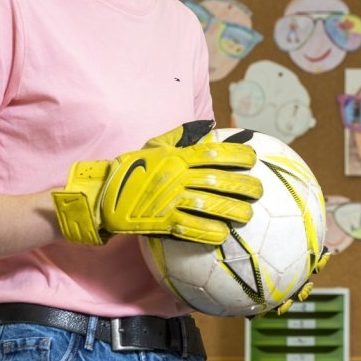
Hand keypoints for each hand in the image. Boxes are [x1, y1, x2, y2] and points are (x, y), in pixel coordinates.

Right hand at [52, 120, 262, 245]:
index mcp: (176, 157)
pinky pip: (190, 228)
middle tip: (259, 191)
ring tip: (248, 215)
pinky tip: (223, 235)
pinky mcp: (161, 221)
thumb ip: (182, 135)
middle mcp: (176, 176)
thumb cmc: (132, 168)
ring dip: (232, 211)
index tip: (254, 159)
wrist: (101, 196)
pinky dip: (209, 232)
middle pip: (217, 180)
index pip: (213, 153)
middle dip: (243, 186)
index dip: (237, 156)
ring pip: (208, 205)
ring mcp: (169, 199)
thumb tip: (209, 124)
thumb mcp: (155, 145)